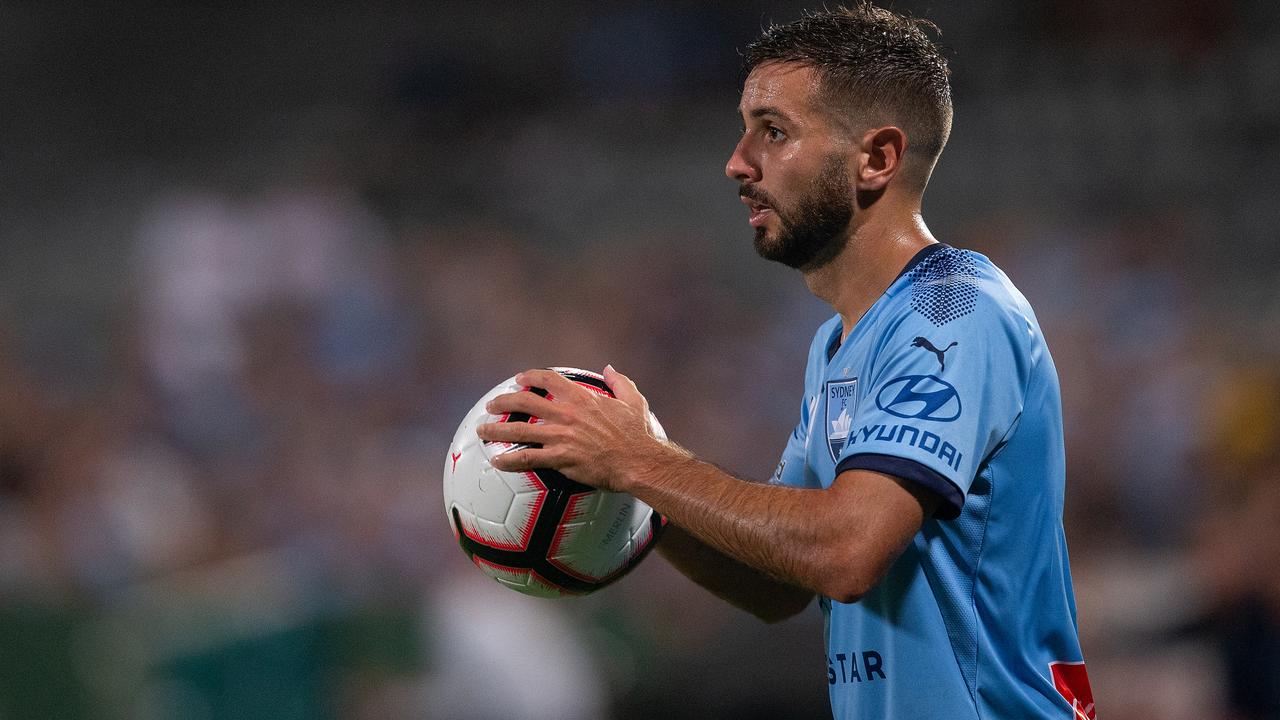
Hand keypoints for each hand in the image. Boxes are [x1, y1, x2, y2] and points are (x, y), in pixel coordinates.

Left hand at [475, 366, 669, 491]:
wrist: (639, 461)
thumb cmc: (639, 434)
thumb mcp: (634, 401)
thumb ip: (620, 382)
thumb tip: (610, 368)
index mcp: (581, 398)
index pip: (548, 380)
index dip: (530, 378)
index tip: (519, 380)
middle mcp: (566, 414)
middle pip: (525, 402)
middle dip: (504, 402)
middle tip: (492, 405)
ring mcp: (561, 436)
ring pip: (520, 430)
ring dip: (496, 430)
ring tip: (482, 431)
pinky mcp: (561, 458)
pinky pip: (528, 458)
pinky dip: (510, 459)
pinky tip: (497, 461)